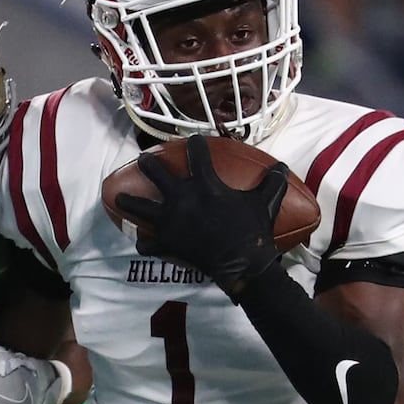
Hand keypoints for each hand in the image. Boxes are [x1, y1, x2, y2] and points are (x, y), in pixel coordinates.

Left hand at [114, 136, 287, 299]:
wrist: (242, 263)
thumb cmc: (253, 229)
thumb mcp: (266, 202)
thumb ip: (273, 182)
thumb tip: (283, 166)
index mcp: (205, 184)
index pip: (197, 154)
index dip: (195, 144)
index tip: (193, 140)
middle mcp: (181, 198)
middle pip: (156, 174)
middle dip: (148, 164)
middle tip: (143, 160)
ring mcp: (170, 220)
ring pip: (140, 207)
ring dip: (129, 200)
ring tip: (119, 196)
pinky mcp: (166, 242)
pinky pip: (148, 243)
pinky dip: (145, 243)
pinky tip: (142, 242)